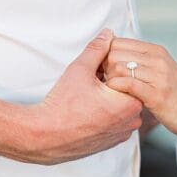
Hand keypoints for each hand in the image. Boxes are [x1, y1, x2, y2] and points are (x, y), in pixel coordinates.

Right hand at [21, 29, 142, 164]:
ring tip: (87, 99)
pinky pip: (115, 121)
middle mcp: (132, 120)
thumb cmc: (63, 105)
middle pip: (127, 90)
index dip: (111, 69)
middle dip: (111, 83)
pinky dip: (104, 114)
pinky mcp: (112, 142)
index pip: (130, 75)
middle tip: (89, 86)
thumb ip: (97, 49)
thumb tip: (108, 34)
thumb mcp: (80, 69)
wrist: (45, 137)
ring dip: (109, 99)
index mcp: (130, 102)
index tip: (95, 75)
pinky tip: (86, 112)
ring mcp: (122, 133)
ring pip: (121, 106)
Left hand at [103, 37, 176, 142]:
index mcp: (155, 50)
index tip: (103, 71)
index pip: (117, 42)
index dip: (104, 56)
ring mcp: (158, 76)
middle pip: (114, 53)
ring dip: (108, 81)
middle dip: (103, 68)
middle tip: (104, 83)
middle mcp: (157, 59)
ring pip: (118, 67)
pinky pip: (128, 84)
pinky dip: (116, 89)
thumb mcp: (159, 69)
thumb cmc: (176, 93)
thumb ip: (140, 61)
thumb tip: (111, 55)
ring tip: (110, 92)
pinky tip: (116, 98)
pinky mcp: (157, 95)